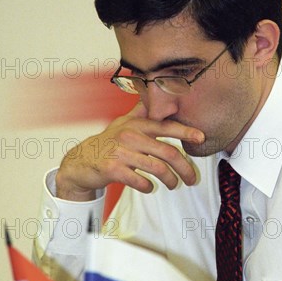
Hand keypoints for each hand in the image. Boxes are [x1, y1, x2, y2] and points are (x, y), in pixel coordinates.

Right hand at [56, 101, 204, 200]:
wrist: (80, 161)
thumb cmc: (107, 143)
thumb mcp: (123, 123)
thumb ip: (141, 113)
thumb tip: (156, 93)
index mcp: (136, 125)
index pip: (166, 126)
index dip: (186, 132)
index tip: (201, 137)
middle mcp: (130, 136)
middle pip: (168, 152)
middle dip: (184, 168)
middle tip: (192, 179)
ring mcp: (121, 152)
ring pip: (157, 168)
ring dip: (170, 180)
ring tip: (174, 185)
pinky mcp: (112, 169)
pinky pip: (139, 181)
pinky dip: (148, 187)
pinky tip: (150, 187)